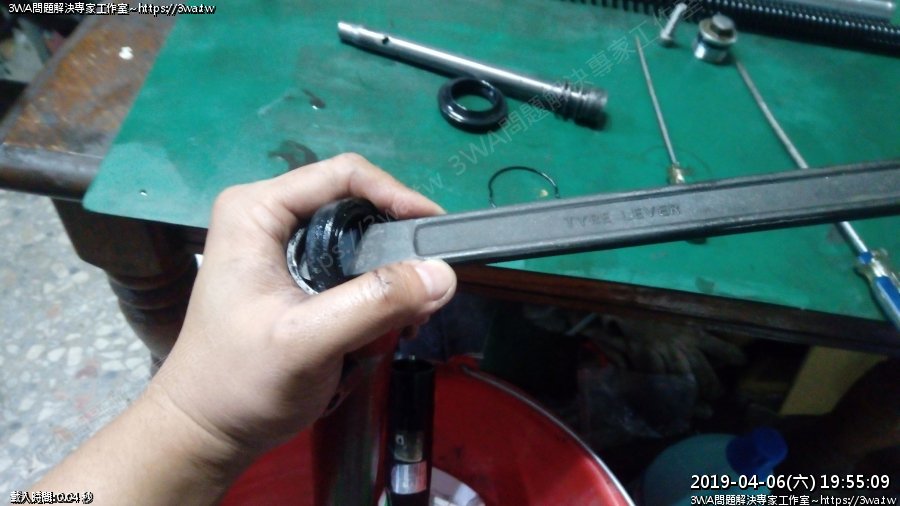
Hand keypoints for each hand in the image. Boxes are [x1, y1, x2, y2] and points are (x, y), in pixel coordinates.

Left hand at [150, 153, 456, 459]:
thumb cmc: (240, 383)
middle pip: (359, 206)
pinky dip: (379, 297)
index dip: (398, 196)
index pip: (344, 174)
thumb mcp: (308, 341)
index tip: (437, 233)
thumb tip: (444, 274)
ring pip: (363, 241)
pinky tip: (391, 327)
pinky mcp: (298, 276)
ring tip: (411, 319)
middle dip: (398, 248)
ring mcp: (285, 247)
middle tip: (429, 288)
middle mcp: (271, 217)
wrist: (208, 430)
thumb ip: (375, 304)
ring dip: (393, 280)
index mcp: (257, 210)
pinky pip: (355, 270)